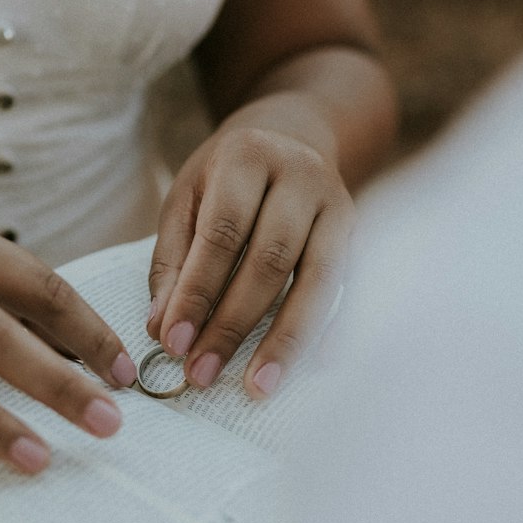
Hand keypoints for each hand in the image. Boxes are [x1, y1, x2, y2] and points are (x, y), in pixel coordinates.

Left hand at [146, 100, 353, 396]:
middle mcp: (302, 177)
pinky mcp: (360, 235)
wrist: (294, 136)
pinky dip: (330, 330)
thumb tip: (161, 328)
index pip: (221, 235)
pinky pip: (348, 289)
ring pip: (318, 279)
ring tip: (257, 387)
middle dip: (234, 324)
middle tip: (203, 373)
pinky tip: (312, 369)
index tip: (174, 344)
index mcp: (247, 158)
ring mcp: (339, 205)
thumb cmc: (227, 179)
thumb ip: (172, 261)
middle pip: (269, 260)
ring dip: (286, 340)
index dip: (198, 293)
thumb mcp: (187, 200)